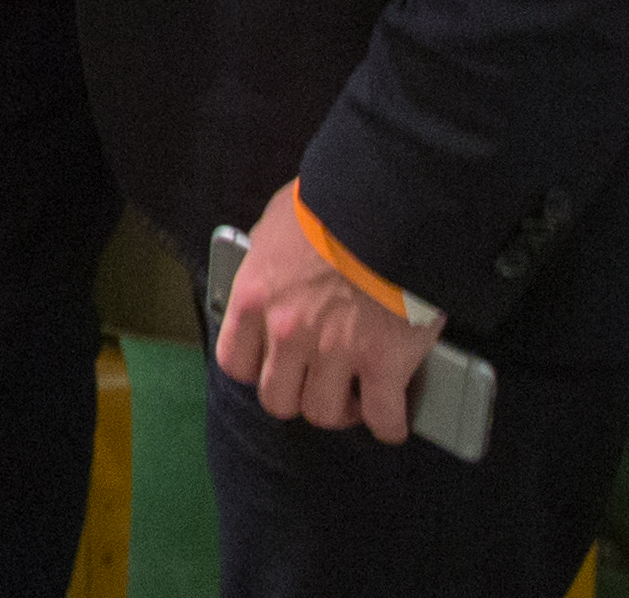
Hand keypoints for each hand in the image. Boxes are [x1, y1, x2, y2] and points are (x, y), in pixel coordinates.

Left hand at [214, 182, 437, 442]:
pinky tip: (393, 416)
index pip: (235, 363)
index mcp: (254, 297)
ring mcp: (334, 351)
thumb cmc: (332, 206)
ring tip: (356, 397)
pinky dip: (389, 423)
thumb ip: (266, 255)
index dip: (258, 371)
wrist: (388, 205)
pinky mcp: (384, 363)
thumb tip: (266, 260)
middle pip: (277, 399)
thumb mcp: (277, 223)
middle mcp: (286, 331)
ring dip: (341, 411)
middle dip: (298, 396)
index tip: (276, 367)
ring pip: (325, 413)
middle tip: (318, 385)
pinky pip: (382, 417)